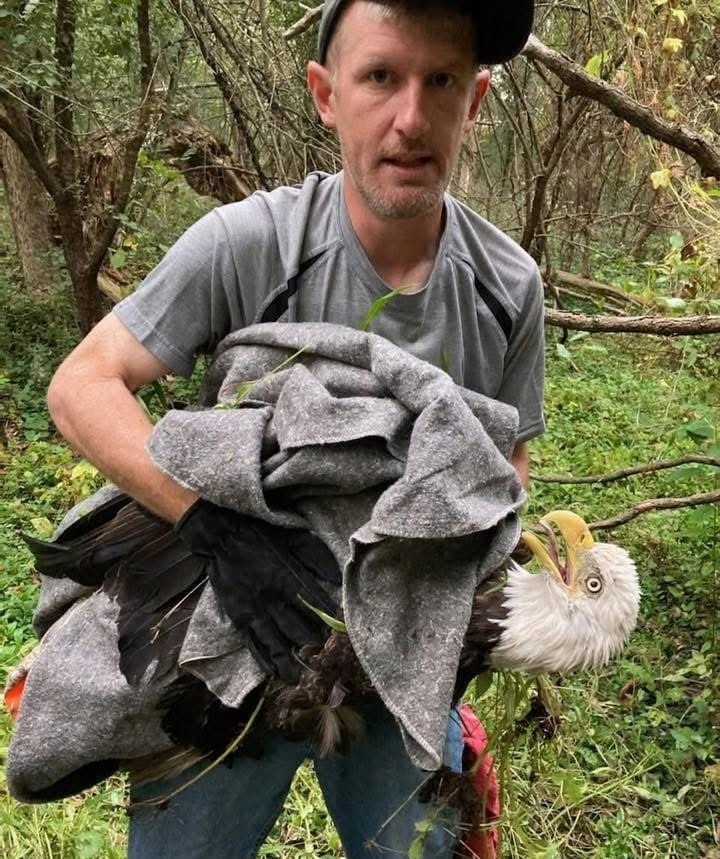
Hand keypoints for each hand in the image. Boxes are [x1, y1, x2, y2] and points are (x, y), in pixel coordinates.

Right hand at [175, 500, 341, 682]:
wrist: (224, 537)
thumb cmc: (262, 537)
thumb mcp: (295, 540)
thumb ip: (317, 560)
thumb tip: (339, 577)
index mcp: (290, 579)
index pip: (316, 606)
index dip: (329, 621)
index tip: (341, 633)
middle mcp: (274, 599)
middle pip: (299, 630)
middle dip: (314, 646)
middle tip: (327, 660)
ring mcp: (255, 611)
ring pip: (277, 644)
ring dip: (291, 662)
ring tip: (302, 678)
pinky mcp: (239, 618)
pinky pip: (254, 644)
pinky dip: (266, 660)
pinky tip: (275, 672)